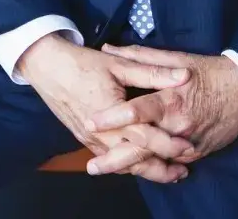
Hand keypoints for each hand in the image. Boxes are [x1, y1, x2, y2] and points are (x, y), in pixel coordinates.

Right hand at [18, 34, 193, 182]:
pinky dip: (127, 165)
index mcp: (112, 115)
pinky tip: (140, 164)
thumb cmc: (84, 64)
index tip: (190, 148)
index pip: (146, 137)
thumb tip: (184, 76)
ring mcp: (91, 141)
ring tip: (169, 173)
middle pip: (135, 160)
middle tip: (184, 170)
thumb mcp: (120, 64)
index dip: (169, 144)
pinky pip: (110, 159)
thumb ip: (153, 72)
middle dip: (161, 168)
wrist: (47, 68)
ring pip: (122, 164)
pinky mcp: (85, 142)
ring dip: (145, 169)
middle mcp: (101, 135)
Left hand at [84, 44, 237, 174]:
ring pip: (156, 160)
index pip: (138, 111)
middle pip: (143, 146)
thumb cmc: (210, 70)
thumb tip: (111, 47)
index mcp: (172, 99)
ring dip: (130, 166)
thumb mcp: (178, 58)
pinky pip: (172, 163)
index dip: (114, 117)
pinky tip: (135, 170)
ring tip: (105, 169)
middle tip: (92, 166)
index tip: (91, 122)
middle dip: (115, 158)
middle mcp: (179, 125)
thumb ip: (142, 57)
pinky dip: (154, 166)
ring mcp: (189, 143)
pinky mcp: (198, 153)